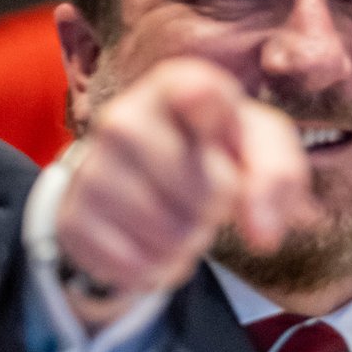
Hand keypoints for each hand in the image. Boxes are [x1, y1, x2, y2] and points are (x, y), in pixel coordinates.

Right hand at [53, 58, 315, 325]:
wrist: (145, 179)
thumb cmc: (219, 149)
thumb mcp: (262, 146)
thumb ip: (278, 178)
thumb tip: (263, 236)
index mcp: (178, 84)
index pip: (202, 93)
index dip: (219, 122)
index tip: (222, 132)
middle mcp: (125, 117)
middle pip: (207, 189)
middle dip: (221, 207)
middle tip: (209, 195)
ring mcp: (91, 167)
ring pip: (171, 234)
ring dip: (190, 241)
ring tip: (180, 216)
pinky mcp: (73, 218)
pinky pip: (138, 266)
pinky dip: (158, 267)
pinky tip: (151, 241)